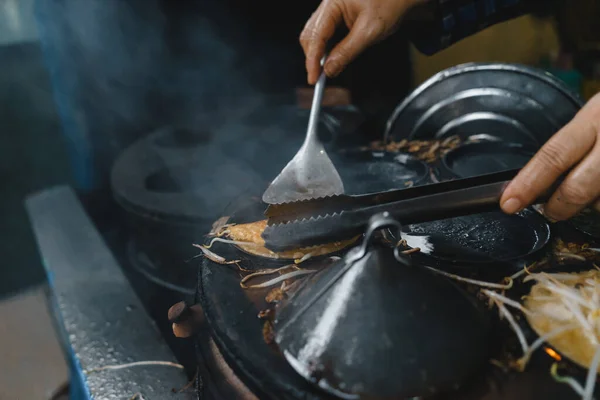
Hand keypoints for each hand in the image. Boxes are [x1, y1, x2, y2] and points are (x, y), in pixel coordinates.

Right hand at [300, 0, 424, 83]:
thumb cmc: (390, 3)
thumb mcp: (369, 32)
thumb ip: (347, 52)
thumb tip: (329, 70)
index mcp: (332, 2)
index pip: (315, 35)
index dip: (312, 59)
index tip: (314, 78)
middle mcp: (328, 5)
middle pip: (310, 36)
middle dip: (313, 58)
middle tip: (319, 79)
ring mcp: (332, 10)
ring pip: (316, 37)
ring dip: (320, 55)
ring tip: (327, 71)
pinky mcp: (337, 17)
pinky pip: (326, 35)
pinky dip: (328, 50)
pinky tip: (334, 59)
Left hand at [501, 93, 599, 219]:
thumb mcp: (597, 116)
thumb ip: (574, 146)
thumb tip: (537, 183)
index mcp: (595, 117)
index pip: (553, 154)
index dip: (528, 183)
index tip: (509, 203)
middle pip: (579, 187)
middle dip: (559, 207)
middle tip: (551, 211)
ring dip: (594, 204)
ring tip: (593, 191)